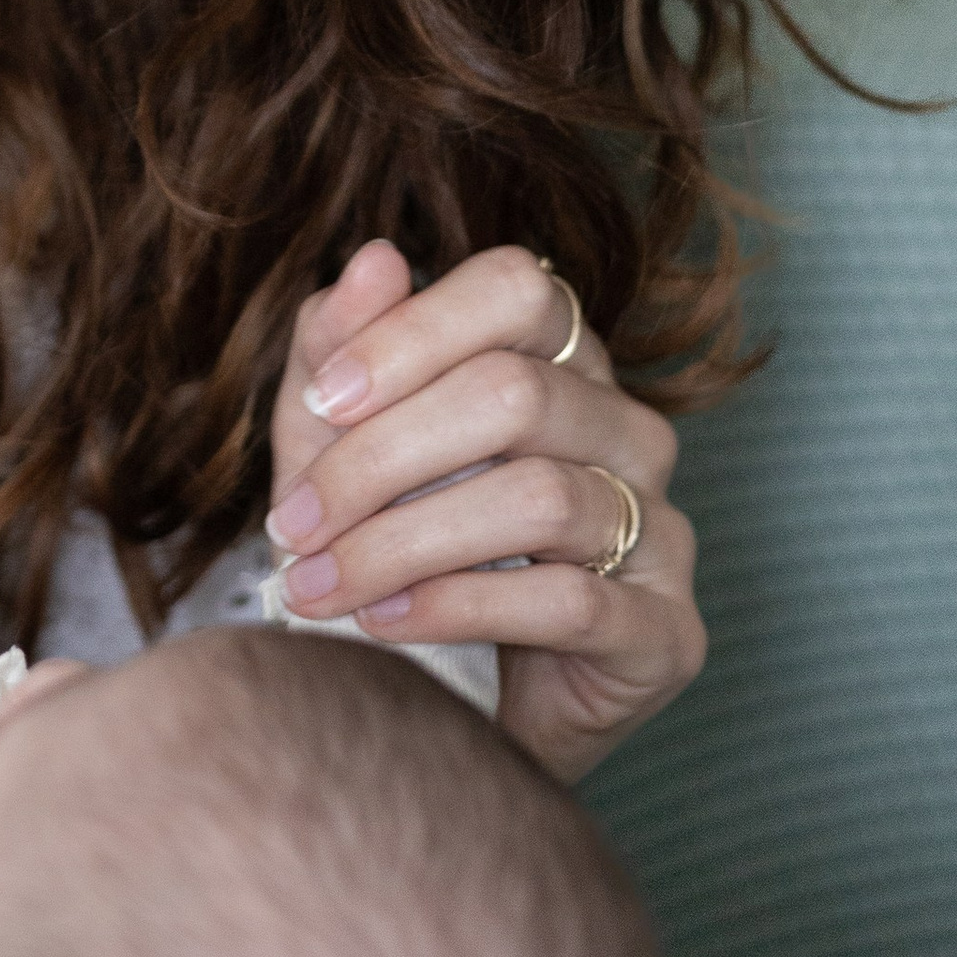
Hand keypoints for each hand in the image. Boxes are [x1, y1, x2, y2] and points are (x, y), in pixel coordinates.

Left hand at [264, 241, 703, 784]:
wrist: (444, 696)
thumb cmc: (392, 541)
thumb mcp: (336, 440)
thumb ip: (340, 348)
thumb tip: (376, 259)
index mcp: (566, 363)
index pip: (518, 289)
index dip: (411, 334)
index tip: (322, 401)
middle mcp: (631, 434)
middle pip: (514, 395)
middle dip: (377, 461)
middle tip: (290, 523)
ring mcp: (662, 533)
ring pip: (538, 498)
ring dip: (398, 544)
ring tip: (314, 585)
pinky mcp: (666, 635)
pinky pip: (568, 600)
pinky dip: (453, 606)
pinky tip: (380, 622)